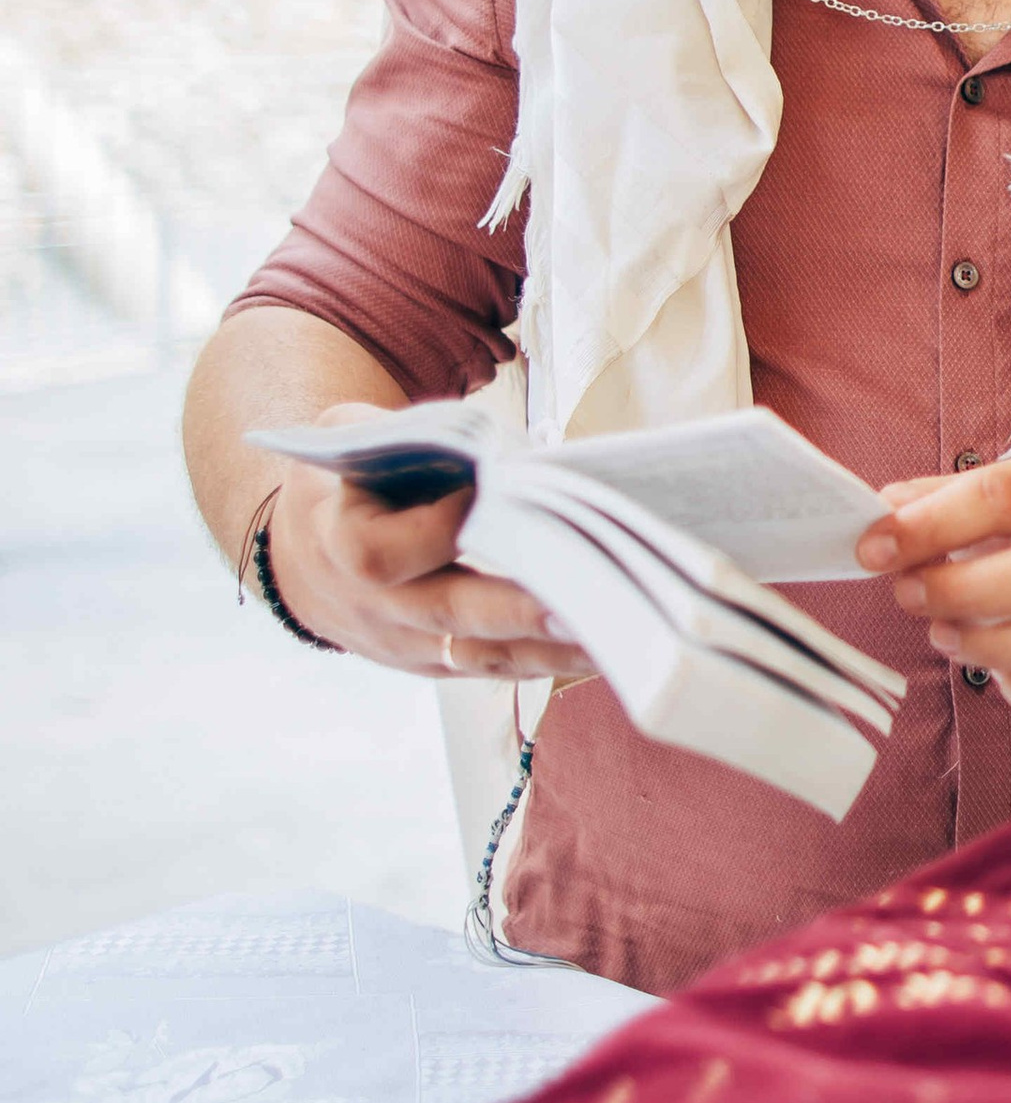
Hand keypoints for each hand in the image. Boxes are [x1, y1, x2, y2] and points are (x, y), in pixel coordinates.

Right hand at [261, 415, 592, 684]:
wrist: (302, 551)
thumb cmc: (345, 477)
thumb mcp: (355, 436)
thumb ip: (416, 439)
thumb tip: (509, 455)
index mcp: (339, 542)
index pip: (388, 550)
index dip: (441, 527)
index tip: (500, 491)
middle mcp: (372, 606)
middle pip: (449, 613)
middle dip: (520, 611)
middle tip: (582, 603)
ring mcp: (403, 644)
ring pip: (481, 654)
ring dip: (550, 649)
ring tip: (616, 633)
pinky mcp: (434, 663)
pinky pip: (494, 666)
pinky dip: (547, 660)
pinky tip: (601, 646)